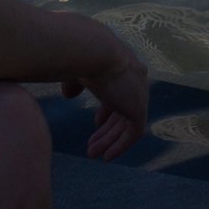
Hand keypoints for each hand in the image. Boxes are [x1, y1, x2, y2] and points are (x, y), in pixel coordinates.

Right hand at [59, 25, 150, 159]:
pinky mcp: (139, 107)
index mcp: (123, 67)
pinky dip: (121, 145)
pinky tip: (107, 156)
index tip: (97, 122)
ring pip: (128, 122)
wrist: (93, 51)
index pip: (121, 92)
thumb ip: (75, 83)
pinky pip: (134, 132)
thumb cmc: (79, 55)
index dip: (109, 109)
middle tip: (92, 144)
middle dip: (108, 128)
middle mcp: (135, 79)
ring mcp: (139, 93)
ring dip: (111, 140)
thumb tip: (70, 95)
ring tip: (93, 154)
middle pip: (124, 109)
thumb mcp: (75, 69)